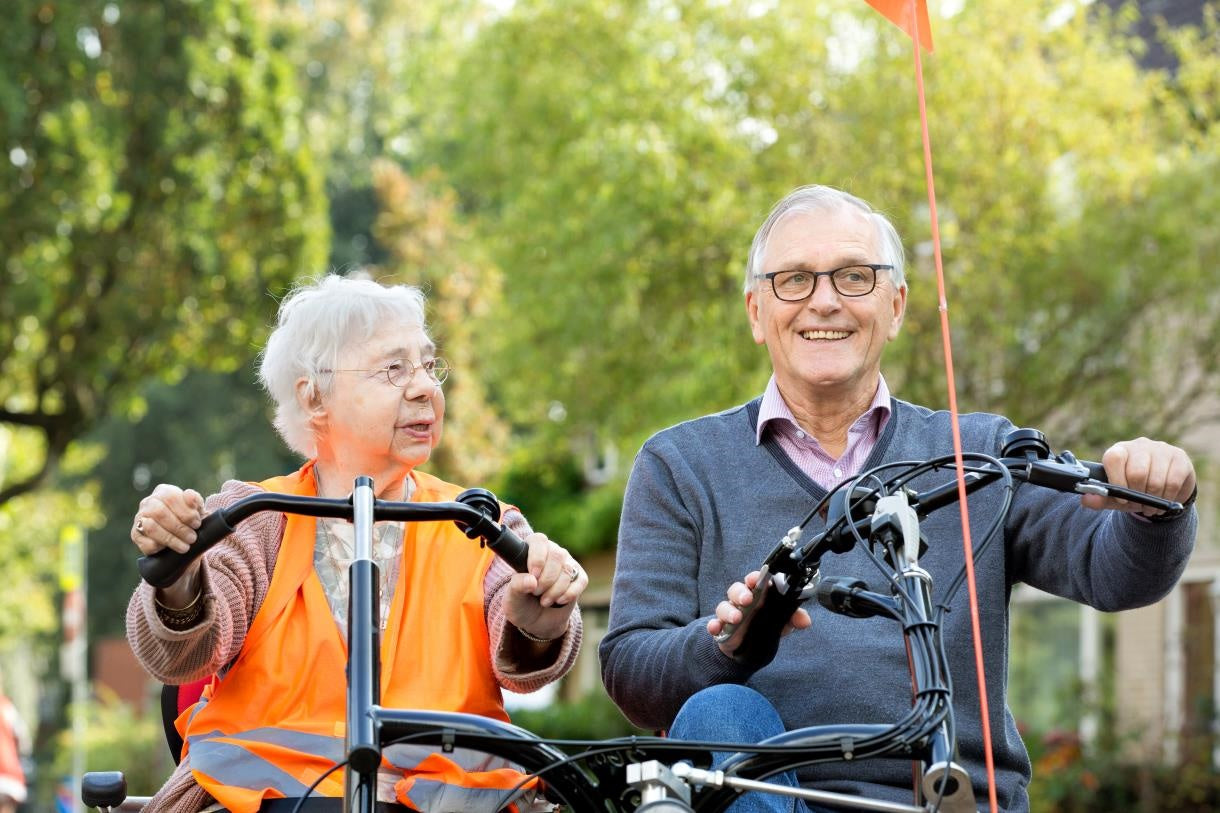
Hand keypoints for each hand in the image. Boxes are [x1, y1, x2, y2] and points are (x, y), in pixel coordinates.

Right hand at [132, 484, 205, 554]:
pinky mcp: (135, 535)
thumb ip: (195, 501)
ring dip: (170, 539)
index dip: (185, 512)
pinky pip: (145, 542)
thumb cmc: (190, 520)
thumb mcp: (197, 510)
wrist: (182, 538)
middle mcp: (148, 502)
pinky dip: (160, 548)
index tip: (197, 524)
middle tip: (192, 538)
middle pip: (159, 513)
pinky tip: (170, 549)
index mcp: (164, 492)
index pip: (171, 497)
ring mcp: (139, 518)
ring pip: (151, 527)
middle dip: (179, 528)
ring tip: (184, 547)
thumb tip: (189, 494)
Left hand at [504, 533, 586, 641]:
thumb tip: (531, 580)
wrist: (536, 620)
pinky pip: (580, 581)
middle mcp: (551, 552)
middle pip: (557, 556)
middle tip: (536, 592)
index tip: (533, 576)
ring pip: (568, 570)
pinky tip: (559, 601)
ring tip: (544, 601)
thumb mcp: (512, 598)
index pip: (539, 541)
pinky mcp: (579, 577)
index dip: (537, 558)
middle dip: (546, 579)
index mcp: (531, 550)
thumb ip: (517, 586)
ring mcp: (567, 563)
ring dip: (555, 590)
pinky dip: (569, 594)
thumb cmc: (521, 604)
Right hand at [707, 570, 811, 656]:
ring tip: (737, 618)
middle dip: (740, 592)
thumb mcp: (782, 623)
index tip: (758, 579)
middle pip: (736, 589)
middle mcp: (742, 602)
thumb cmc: (765, 626)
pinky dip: (713, 625)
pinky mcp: (721, 628)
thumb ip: (793, 619)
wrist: (749, 650)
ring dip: (729, 610)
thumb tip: (805, 620)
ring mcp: (730, 614)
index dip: (755, 577)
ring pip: (724, 605)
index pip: (755, 581)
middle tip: (747, 599)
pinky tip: (716, 628)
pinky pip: (713, 623)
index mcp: (758, 595)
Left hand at [1080, 437, 1195, 517]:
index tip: (1120, 498)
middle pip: (1137, 473)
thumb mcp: (1115, 496)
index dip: (1117, 481)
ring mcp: (1161, 449)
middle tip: (1137, 506)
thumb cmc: (1134, 489)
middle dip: (1137, 495)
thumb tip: (1086, 499)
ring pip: (1156, 480)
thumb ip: (1100, 498)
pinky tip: (1163, 502)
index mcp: (1119, 450)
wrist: (1163, 487)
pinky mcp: (1179, 457)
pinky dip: (1167, 497)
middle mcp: (1139, 445)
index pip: (1114, 458)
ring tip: (1149, 507)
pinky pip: (1172, 482)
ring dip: (1152, 500)